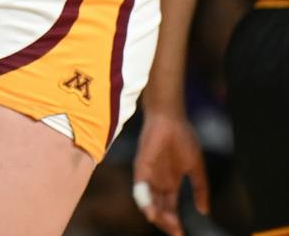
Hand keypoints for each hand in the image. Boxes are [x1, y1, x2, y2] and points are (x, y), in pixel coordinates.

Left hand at [132, 109, 208, 234]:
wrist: (172, 119)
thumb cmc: (184, 139)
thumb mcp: (196, 168)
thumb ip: (200, 189)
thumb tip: (204, 211)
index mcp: (170, 183)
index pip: (169, 207)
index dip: (174, 221)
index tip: (181, 234)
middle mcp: (157, 182)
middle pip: (159, 208)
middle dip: (166, 222)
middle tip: (176, 233)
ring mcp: (148, 174)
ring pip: (148, 201)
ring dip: (155, 215)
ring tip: (164, 224)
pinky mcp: (141, 166)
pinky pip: (140, 187)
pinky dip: (144, 201)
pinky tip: (151, 212)